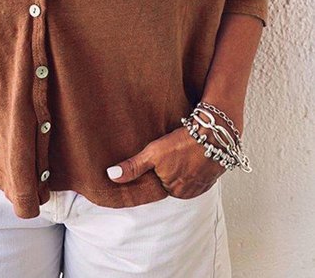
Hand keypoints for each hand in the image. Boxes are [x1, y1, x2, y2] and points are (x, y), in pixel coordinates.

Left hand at [106, 125, 226, 198]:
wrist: (214, 134)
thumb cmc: (183, 143)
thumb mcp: (154, 153)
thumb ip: (133, 167)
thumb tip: (111, 176)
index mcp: (173, 190)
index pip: (158, 183)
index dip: (156, 171)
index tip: (158, 160)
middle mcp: (189, 192)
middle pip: (172, 181)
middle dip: (169, 169)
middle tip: (171, 152)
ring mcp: (202, 184)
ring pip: (185, 176)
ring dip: (183, 167)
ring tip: (181, 152)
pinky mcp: (213, 175)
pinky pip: (199, 172)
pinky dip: (195, 165)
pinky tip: (192, 153)